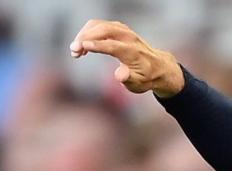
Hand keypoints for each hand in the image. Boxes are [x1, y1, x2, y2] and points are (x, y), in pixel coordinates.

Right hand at [69, 19, 184, 97]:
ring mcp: (123, 30)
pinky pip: (99, 25)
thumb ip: (129, 79)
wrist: (158, 66)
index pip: (112, 45)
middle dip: (85, 38)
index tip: (81, 48)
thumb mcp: (139, 84)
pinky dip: (88, 32)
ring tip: (75, 52)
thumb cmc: (146, 77)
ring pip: (98, 25)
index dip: (96, 45)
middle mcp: (128, 37)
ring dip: (84, 35)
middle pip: (103, 30)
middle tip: (73, 52)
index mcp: (133, 52)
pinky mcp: (118, 28)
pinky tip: (83, 46)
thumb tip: (119, 75)